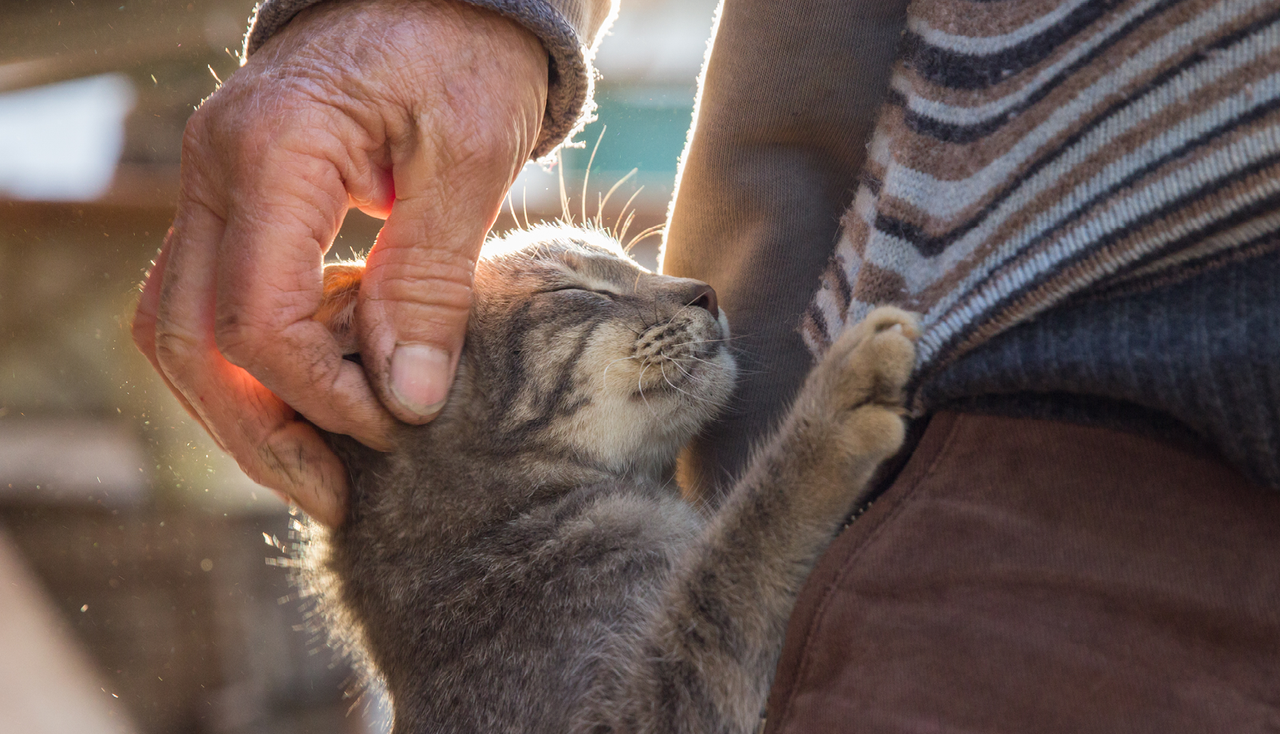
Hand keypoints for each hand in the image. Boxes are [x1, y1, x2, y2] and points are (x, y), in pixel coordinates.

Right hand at [131, 0, 548, 525]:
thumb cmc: (465, 52)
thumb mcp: (472, 159)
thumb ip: (431, 279)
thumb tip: (405, 400)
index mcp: (272, 149)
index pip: (258, 316)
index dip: (321, 394)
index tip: (394, 428)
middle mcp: (215, 169)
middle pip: (191, 338)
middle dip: (260, 434)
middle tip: (334, 496)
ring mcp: (213, 185)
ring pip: (183, 328)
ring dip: (244, 411)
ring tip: (320, 468)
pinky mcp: (237, 202)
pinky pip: (213, 300)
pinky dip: (257, 364)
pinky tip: (318, 397)